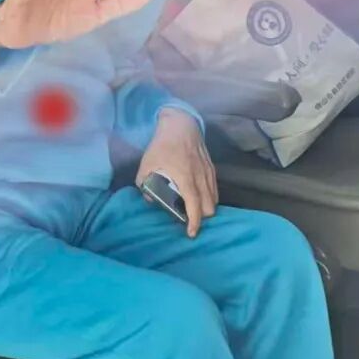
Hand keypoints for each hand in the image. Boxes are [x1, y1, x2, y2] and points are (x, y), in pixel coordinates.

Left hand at [137, 108, 216, 237]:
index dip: (195, 222)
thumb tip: (148, 197)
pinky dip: (210, 197)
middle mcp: (200, 177)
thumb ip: (144, 182)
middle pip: (209, 207)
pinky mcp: (211, 167)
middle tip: (189, 219)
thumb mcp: (147, 163)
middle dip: (201, 217)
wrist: (180, 124)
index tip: (191, 233)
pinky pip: (215, 189)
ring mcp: (208, 172)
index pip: (195, 205)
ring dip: (206, 208)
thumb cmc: (163, 144)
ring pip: (214, 199)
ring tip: (195, 210)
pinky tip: (200, 198)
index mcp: (185, 178)